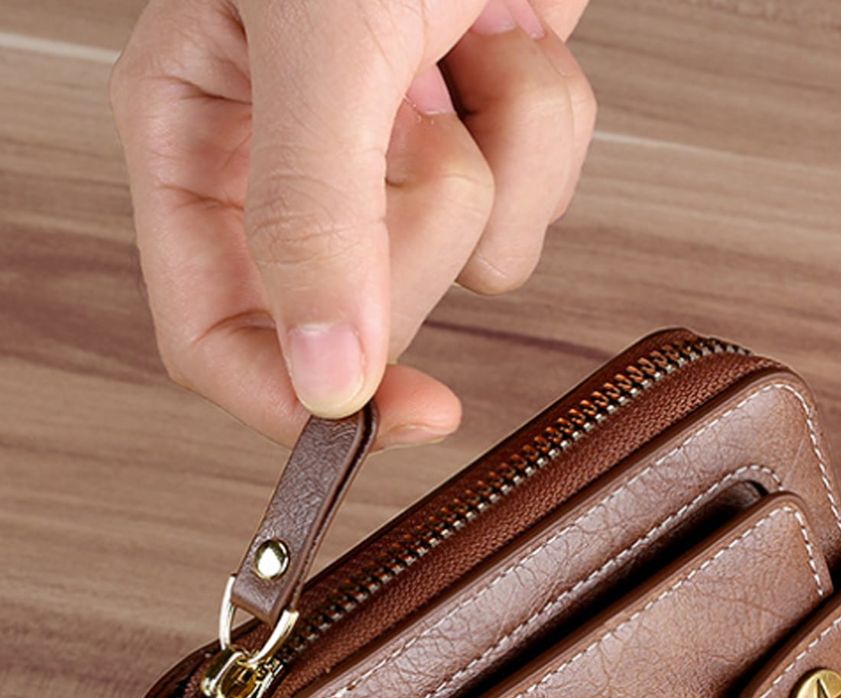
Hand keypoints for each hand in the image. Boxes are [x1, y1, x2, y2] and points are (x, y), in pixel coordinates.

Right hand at [110, 0, 594, 445]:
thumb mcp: (325, 37)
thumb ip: (309, 212)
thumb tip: (325, 377)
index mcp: (195, 140)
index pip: (216, 337)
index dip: (298, 400)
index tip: (388, 417)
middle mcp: (285, 168)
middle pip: (356, 319)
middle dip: (420, 224)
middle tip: (415, 117)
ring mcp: (386, 161)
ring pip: (463, 269)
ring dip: (499, 161)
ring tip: (463, 46)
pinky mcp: (475, 142)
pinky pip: (532, 212)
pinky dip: (544, 130)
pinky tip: (507, 43)